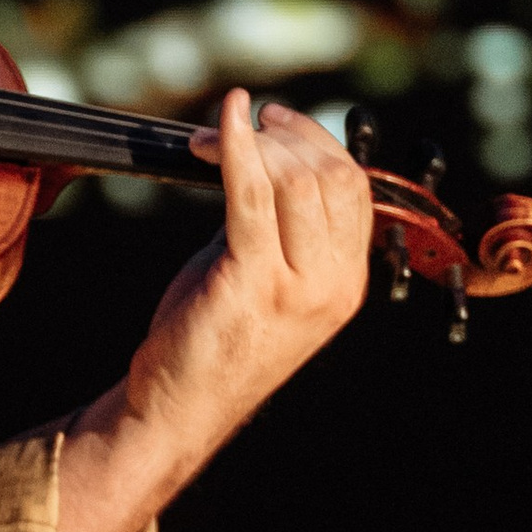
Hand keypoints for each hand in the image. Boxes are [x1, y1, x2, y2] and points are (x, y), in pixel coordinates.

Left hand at [134, 92, 373, 452]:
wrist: (178, 409)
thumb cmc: (210, 340)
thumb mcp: (260, 276)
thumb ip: (275, 225)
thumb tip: (262, 157)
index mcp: (347, 281)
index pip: (354, 186)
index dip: (314, 140)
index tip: (271, 121)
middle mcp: (334, 284)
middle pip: (330, 175)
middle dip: (282, 135)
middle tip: (238, 122)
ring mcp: (299, 286)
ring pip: (297, 180)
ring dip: (252, 144)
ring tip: (207, 137)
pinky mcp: (252, 282)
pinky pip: (250, 196)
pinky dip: (234, 149)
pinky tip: (218, 126)